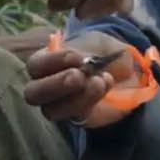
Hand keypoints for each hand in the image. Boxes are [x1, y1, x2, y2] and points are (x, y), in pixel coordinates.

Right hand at [23, 31, 138, 125]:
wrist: (126, 70)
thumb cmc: (102, 52)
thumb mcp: (96, 42)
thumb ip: (88, 48)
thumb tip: (84, 59)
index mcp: (44, 62)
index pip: (35, 65)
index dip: (53, 61)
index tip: (77, 57)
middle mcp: (45, 85)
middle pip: (33, 93)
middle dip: (56, 84)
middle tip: (79, 76)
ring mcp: (59, 105)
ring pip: (51, 110)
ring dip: (77, 97)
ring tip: (98, 82)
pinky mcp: (77, 116)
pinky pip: (76, 115)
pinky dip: (91, 100)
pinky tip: (104, 85)